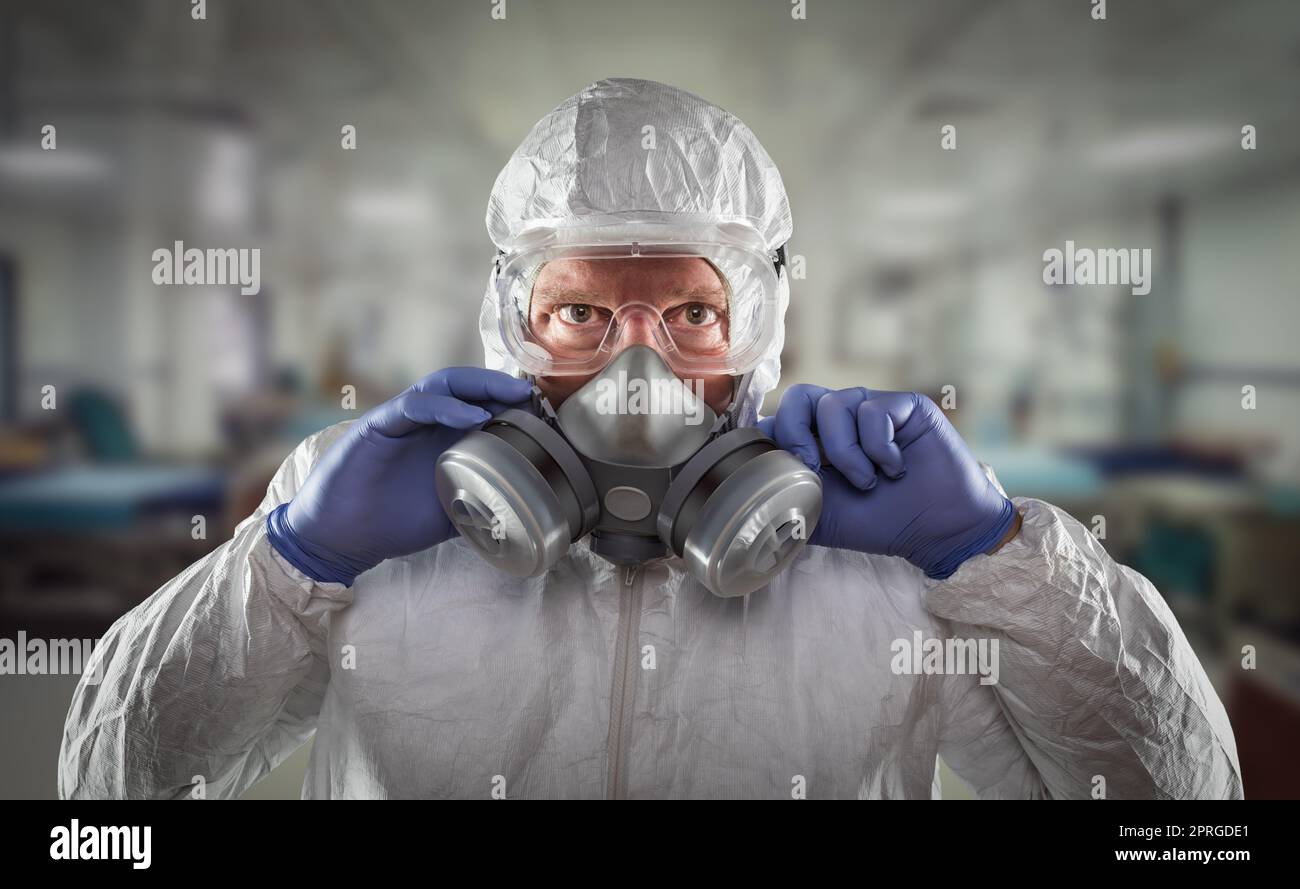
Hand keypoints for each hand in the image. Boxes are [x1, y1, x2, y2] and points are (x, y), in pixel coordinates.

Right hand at [266, 368, 532, 584]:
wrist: (339, 539)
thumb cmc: (390, 524)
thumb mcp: (450, 514)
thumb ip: (481, 504)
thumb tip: (524, 514)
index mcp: (441, 439)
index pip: (479, 405)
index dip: (510, 404)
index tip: (543, 415)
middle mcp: (423, 423)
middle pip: (465, 388)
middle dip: (501, 386)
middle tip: (533, 395)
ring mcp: (400, 420)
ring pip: (442, 385)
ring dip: (479, 387)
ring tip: (511, 395)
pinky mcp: (378, 426)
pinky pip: (413, 406)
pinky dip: (444, 407)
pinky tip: (472, 418)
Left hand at [757, 385, 1015, 578]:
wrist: (937, 529)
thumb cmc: (880, 523)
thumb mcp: (820, 517)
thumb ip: (784, 497)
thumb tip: (746, 488)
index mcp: (815, 442)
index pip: (779, 419)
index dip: (772, 436)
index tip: (777, 466)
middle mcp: (841, 420)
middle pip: (799, 397)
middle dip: (799, 434)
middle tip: (814, 468)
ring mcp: (872, 409)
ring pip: (836, 405)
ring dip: (847, 452)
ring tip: (869, 482)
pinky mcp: (904, 405)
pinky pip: (874, 411)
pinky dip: (880, 447)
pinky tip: (895, 468)